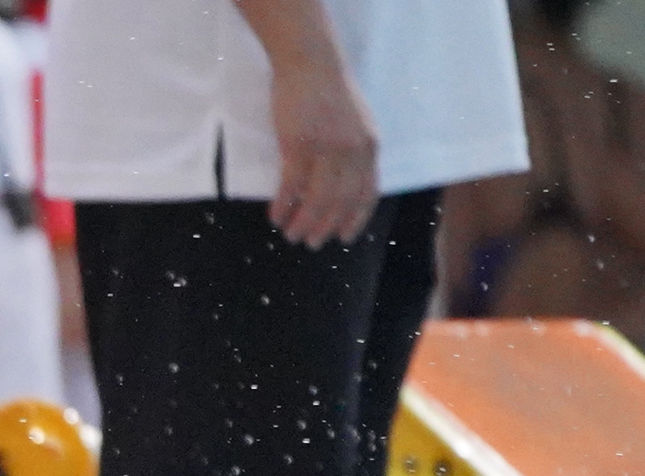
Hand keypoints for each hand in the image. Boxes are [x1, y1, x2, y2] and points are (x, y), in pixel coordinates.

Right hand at [266, 41, 379, 245]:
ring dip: (303, 222)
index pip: (367, 193)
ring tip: (290, 234)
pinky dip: (283, 205)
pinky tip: (275, 216)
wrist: (311, 63)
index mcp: (369, 146)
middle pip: (340, 202)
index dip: (355, 219)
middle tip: (309, 242)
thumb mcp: (355, 122)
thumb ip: (355, 150)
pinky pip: (291, 185)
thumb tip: (344, 182)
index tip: (342, 238)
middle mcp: (353, 150)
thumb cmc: (329, 91)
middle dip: (324, 227)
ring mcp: (326, 148)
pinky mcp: (299, 144)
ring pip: (317, 198)